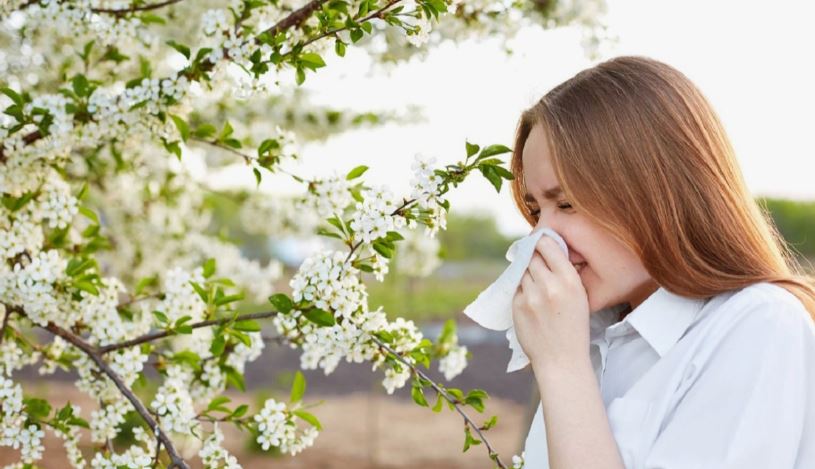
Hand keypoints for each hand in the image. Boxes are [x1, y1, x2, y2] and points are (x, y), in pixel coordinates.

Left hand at [511, 236, 590, 370]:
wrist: (561, 359)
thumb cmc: (573, 328)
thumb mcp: (580, 296)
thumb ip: (564, 274)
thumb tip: (547, 251)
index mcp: (569, 280)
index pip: (548, 246)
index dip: (542, 241)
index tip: (540, 242)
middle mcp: (549, 285)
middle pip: (532, 256)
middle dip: (533, 257)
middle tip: (536, 262)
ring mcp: (531, 296)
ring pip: (522, 271)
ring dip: (527, 274)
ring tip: (537, 286)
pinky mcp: (517, 306)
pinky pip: (516, 288)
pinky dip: (522, 290)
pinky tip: (532, 301)